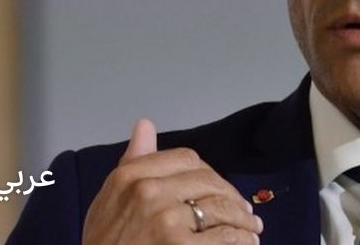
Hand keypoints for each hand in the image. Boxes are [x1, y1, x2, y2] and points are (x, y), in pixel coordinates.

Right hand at [82, 119, 262, 243]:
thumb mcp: (109, 201)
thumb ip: (132, 162)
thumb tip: (144, 126)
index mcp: (129, 176)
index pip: (186, 158)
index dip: (210, 174)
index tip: (218, 188)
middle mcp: (147, 191)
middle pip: (208, 182)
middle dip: (232, 198)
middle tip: (245, 214)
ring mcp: (166, 220)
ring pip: (221, 209)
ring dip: (242, 222)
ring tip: (250, 232)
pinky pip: (225, 237)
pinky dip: (241, 241)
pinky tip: (245, 244)